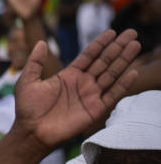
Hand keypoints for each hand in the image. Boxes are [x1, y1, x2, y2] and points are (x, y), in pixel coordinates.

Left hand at [13, 28, 139, 147]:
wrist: (31, 132)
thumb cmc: (27, 109)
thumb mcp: (27, 81)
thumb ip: (35, 62)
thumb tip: (41, 42)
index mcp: (68, 75)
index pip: (89, 56)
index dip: (100, 44)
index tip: (111, 32)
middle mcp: (82, 83)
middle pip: (104, 61)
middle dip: (117, 47)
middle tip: (131, 33)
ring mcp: (90, 96)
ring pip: (111, 74)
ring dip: (124, 60)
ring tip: (136, 45)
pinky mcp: (95, 109)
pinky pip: (112, 95)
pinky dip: (123, 84)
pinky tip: (132, 72)